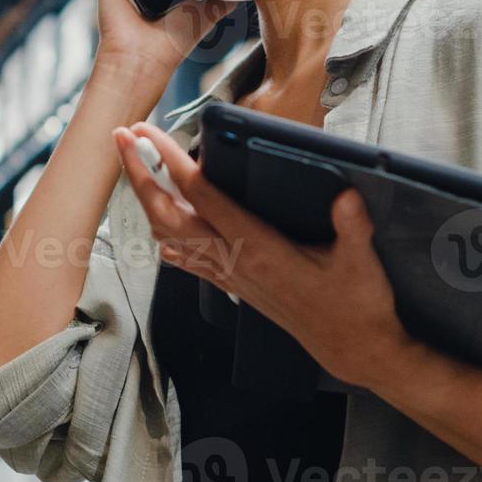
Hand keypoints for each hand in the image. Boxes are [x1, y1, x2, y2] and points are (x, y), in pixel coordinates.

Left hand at [113, 122, 415, 388]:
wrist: (352, 348)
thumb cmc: (356, 304)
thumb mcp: (360, 261)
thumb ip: (353, 227)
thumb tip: (347, 197)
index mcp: (260, 248)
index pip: (202, 197)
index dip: (171, 162)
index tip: (148, 133)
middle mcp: (236, 261)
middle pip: (168, 214)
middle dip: (139, 175)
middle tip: (122, 137)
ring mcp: (231, 275)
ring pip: (170, 235)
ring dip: (147, 201)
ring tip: (135, 168)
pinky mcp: (235, 285)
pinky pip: (187, 259)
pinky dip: (167, 237)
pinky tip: (160, 226)